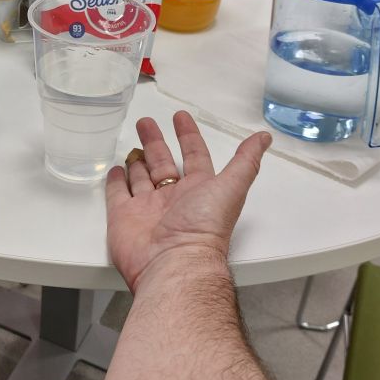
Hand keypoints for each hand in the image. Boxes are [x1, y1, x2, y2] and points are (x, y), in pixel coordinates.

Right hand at [106, 112, 271, 292]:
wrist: (173, 263)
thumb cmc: (204, 227)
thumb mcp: (231, 187)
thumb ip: (246, 161)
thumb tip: (264, 138)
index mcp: (198, 189)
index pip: (194, 156)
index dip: (188, 136)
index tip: (180, 117)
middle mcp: (173, 198)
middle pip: (163, 162)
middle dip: (155, 141)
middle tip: (146, 122)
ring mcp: (147, 207)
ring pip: (140, 177)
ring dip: (136, 161)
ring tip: (131, 146)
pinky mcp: (124, 217)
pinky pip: (118, 195)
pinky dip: (116, 182)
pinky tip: (116, 170)